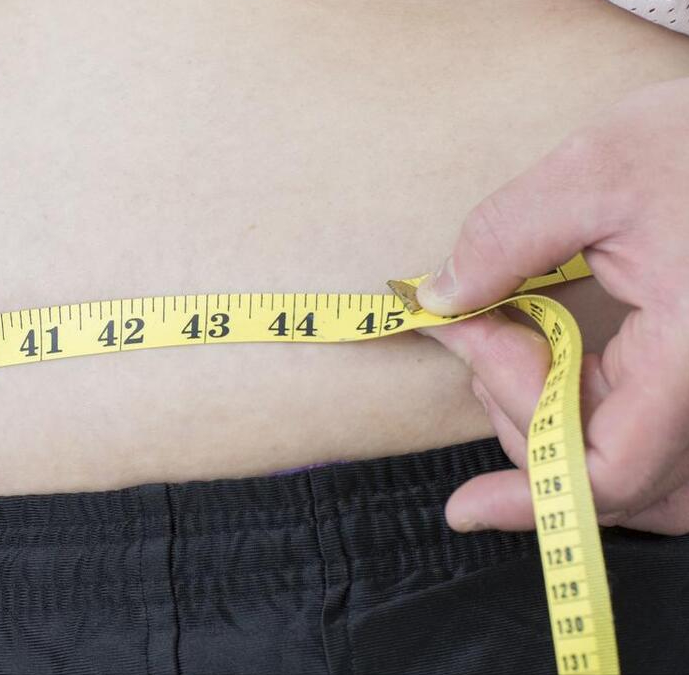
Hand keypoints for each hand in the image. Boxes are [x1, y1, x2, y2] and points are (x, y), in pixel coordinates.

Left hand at [415, 78, 688, 535]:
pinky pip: (653, 435)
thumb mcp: (601, 169)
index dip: (535, 498)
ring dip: (551, 422)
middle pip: (615, 473)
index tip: (462, 504)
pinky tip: (542, 364)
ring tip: (503, 336)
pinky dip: (588, 414)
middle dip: (520, 413)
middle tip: (470, 327)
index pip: (614, 473)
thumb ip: (506, 238)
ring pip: (638, 466)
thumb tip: (440, 297)